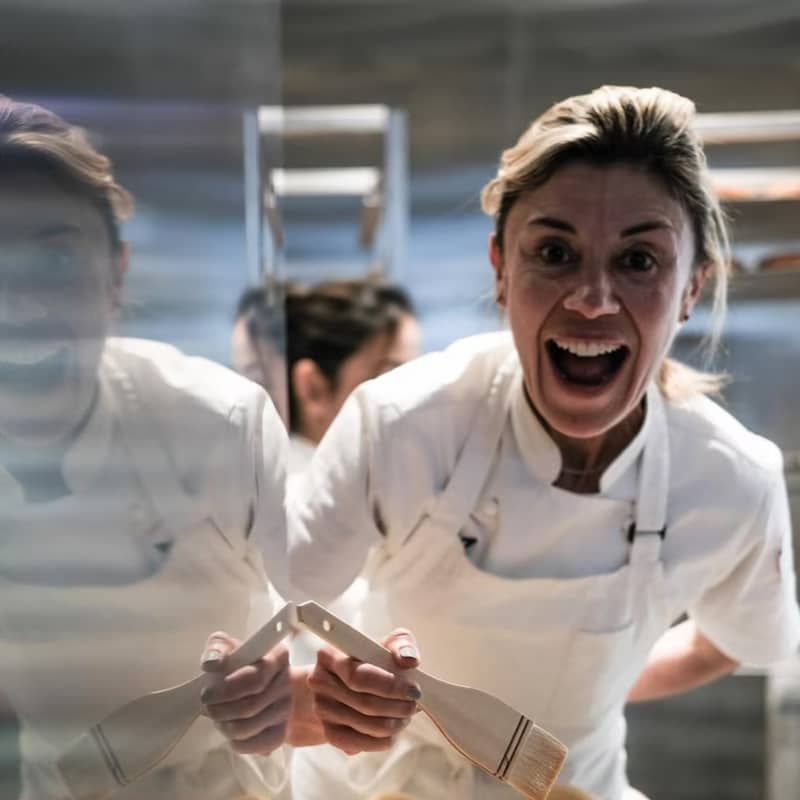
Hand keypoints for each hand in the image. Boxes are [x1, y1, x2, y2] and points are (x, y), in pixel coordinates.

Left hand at [199, 631, 291, 754]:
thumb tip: (212, 663)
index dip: (228, 688)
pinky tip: (230, 725)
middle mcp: (287, 683)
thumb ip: (217, 649)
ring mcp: (286, 710)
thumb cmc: (235, 663)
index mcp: (278, 656)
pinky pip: (250, 746)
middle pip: (249, 707)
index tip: (206, 691)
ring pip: (246, 729)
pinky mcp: (280, 733)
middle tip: (207, 704)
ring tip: (218, 713)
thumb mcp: (226, 647)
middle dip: (220, 709)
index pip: (256, 678)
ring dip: (223, 724)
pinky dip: (233, 740)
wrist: (249, 681)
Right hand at [307, 628, 420, 754]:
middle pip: (364, 704)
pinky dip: (385, 739)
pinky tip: (394, 727)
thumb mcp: (385, 644)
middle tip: (414, 703)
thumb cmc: (368, 659)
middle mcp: (320, 682)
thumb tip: (409, 660)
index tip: (413, 688)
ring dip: (395, 723)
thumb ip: (401, 645)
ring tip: (407, 713)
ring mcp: (322, 710)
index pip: (357, 676)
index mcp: (330, 654)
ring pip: (367, 726)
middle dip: (398, 706)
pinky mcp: (329, 733)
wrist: (342, 682)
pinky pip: (363, 743)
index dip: (389, 685)